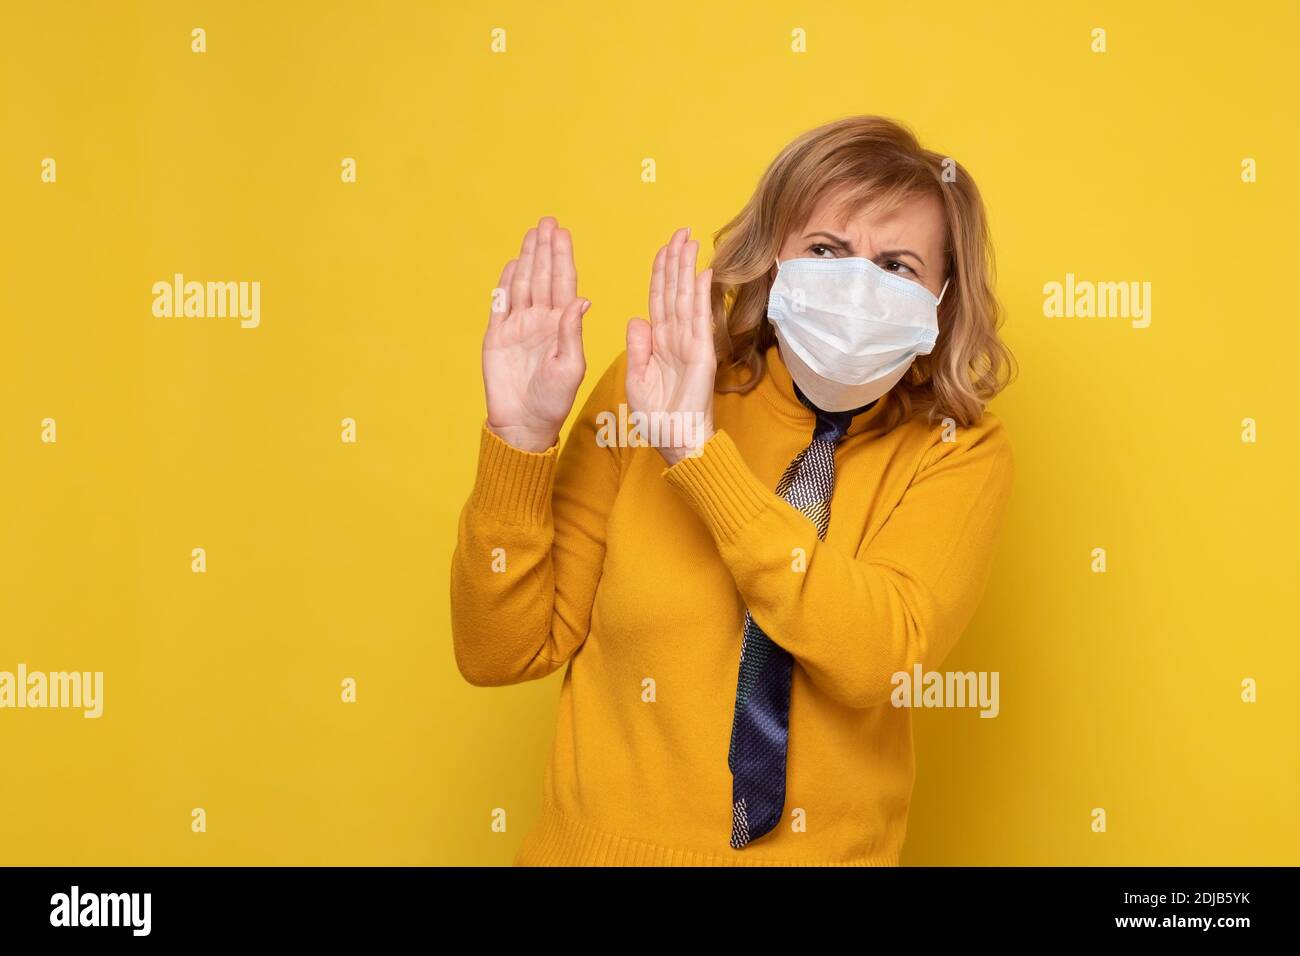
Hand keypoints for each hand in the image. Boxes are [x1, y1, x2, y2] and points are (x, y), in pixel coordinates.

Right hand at [483, 216, 589, 451]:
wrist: (524, 423)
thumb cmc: (554, 400)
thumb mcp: (570, 366)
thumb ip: (572, 332)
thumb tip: (581, 300)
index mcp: (562, 325)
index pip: (564, 284)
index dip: (562, 258)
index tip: (562, 233)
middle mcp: (541, 321)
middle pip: (543, 277)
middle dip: (545, 249)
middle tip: (547, 222)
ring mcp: (518, 326)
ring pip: (523, 284)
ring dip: (528, 259)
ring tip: (531, 233)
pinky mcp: (497, 336)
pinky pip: (501, 304)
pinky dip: (506, 284)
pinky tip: (512, 264)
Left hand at [626, 227, 715, 466]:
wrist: (675, 439)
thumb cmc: (656, 416)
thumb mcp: (636, 377)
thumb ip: (638, 346)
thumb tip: (637, 318)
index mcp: (658, 342)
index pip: (658, 299)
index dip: (660, 273)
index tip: (664, 249)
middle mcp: (676, 337)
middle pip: (674, 291)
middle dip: (676, 261)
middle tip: (680, 232)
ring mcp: (691, 343)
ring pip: (687, 298)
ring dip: (688, 269)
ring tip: (690, 241)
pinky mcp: (702, 354)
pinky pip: (700, 320)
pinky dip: (701, 296)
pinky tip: (703, 273)